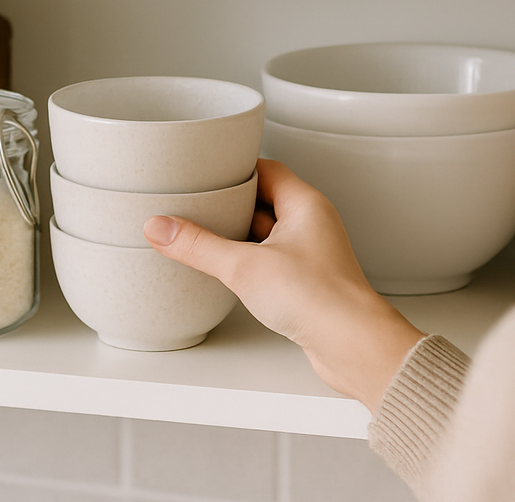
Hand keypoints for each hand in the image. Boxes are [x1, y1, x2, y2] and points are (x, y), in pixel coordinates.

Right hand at [143, 158, 423, 412]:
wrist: (353, 346)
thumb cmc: (319, 298)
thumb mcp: (244, 266)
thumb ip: (199, 246)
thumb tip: (161, 227)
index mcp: (305, 204)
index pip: (266, 169)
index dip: (236, 168)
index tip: (207, 169)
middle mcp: (311, 224)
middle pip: (263, 200)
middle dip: (230, 203)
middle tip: (196, 202)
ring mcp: (309, 254)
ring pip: (265, 234)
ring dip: (238, 235)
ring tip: (202, 234)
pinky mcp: (306, 283)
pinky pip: (270, 261)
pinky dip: (247, 261)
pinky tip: (226, 270)